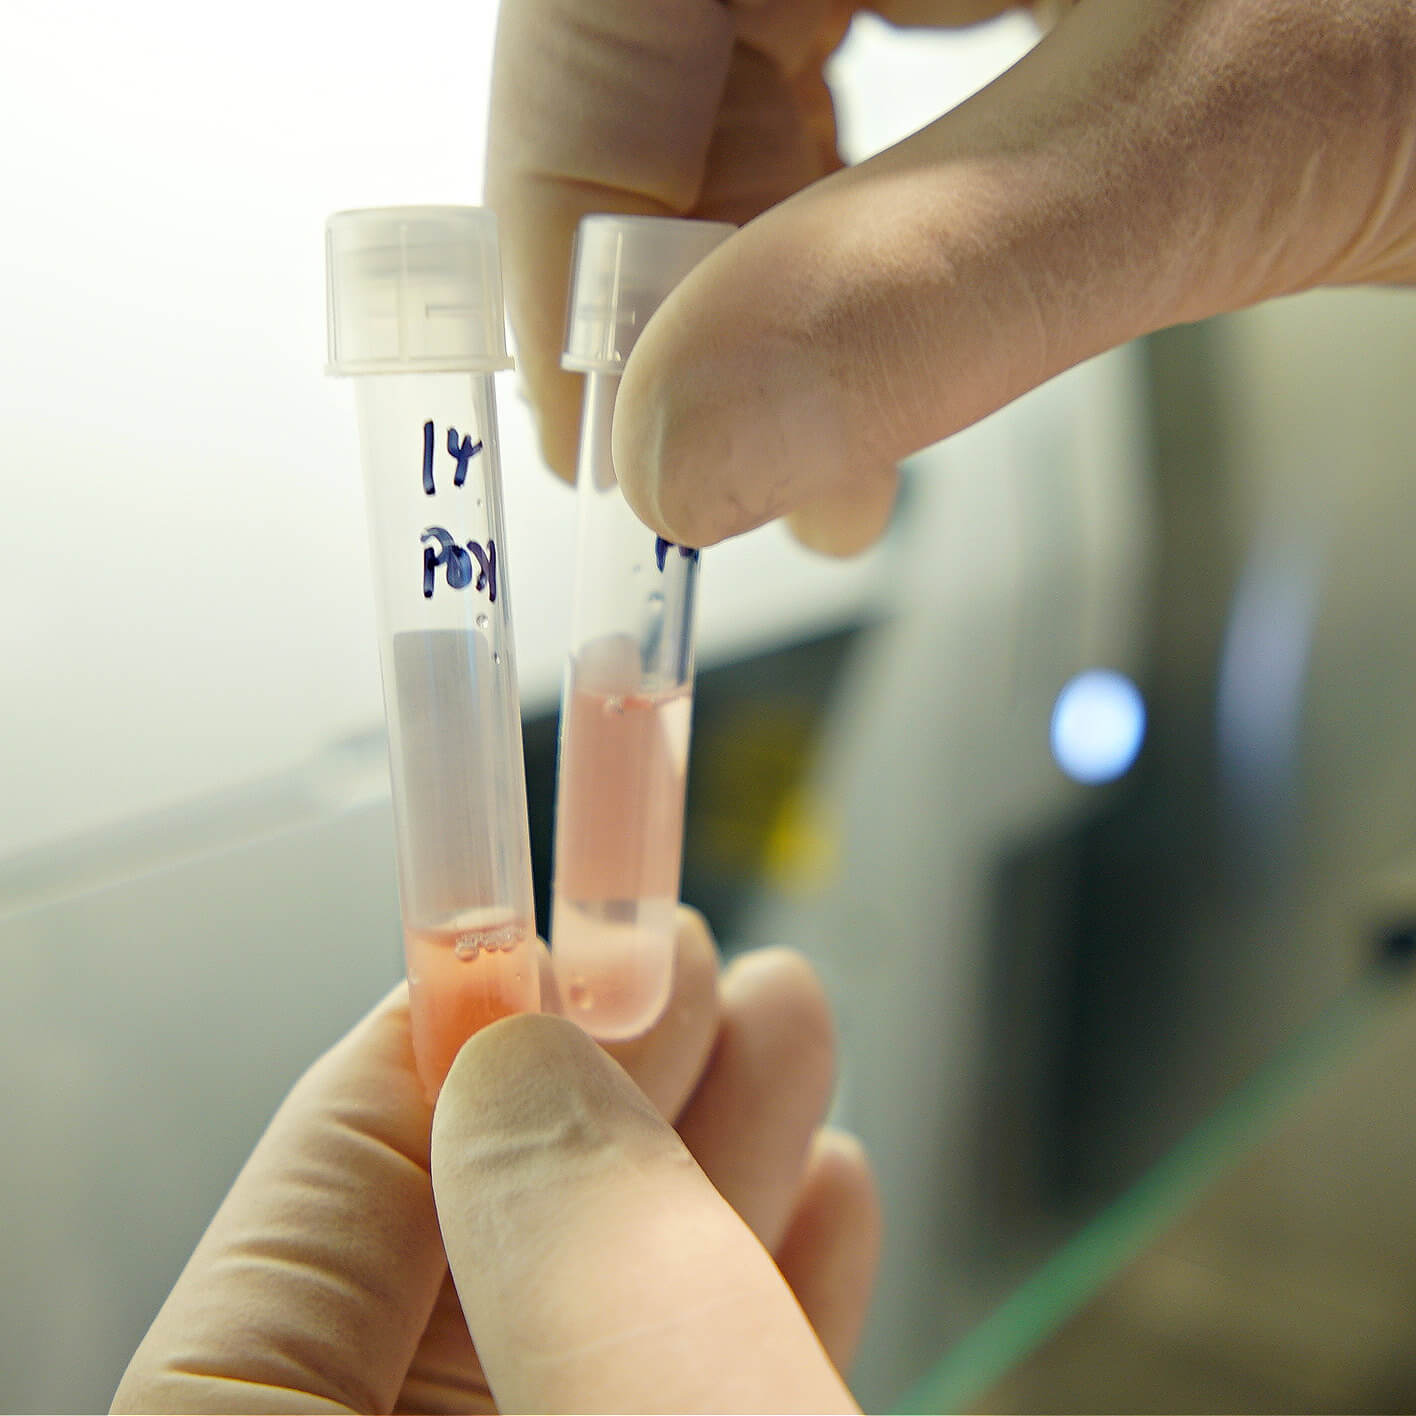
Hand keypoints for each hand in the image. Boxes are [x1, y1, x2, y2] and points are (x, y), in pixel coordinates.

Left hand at [112, 913, 878, 1413]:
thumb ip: (562, 1265)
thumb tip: (526, 1053)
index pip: (317, 1207)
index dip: (445, 1034)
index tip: (549, 919)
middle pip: (482, 1248)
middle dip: (614, 1078)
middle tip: (695, 951)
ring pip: (600, 1318)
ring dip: (719, 1163)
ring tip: (794, 1020)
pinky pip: (679, 1401)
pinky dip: (767, 1302)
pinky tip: (831, 1192)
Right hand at [488, 0, 1415, 555]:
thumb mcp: (1234, 140)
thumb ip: (947, 287)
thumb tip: (689, 450)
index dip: (571, 214)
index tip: (601, 428)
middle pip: (658, 37)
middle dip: (677, 281)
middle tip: (716, 471)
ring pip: (740, 72)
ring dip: (759, 285)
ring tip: (828, 460)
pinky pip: (840, 80)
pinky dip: (843, 233)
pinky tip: (884, 330)